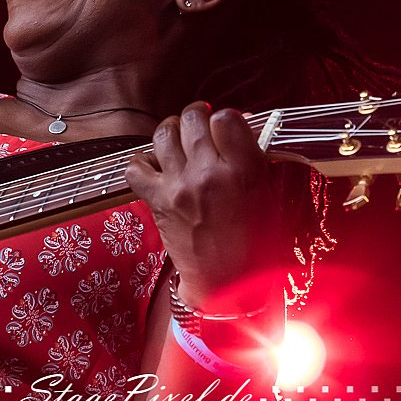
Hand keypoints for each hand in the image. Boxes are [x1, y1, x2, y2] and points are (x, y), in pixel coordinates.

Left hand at [125, 102, 283, 310]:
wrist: (228, 283)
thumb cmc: (254, 239)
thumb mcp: (265, 193)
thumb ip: (251, 155)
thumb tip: (241, 121)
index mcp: (244, 171)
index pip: (226, 117)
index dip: (224, 119)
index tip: (225, 128)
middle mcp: (209, 174)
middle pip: (193, 118)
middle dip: (198, 116)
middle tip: (201, 127)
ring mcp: (179, 186)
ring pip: (164, 133)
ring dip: (172, 131)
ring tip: (179, 139)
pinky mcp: (157, 201)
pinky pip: (136, 166)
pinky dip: (143, 162)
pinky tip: (157, 166)